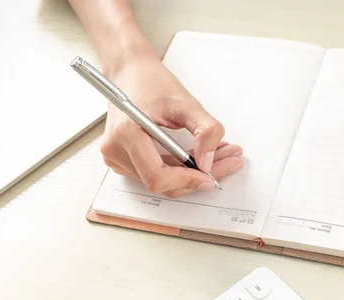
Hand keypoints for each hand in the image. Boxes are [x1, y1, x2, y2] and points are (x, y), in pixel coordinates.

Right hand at [100, 54, 242, 197]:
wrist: (130, 72)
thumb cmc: (152, 82)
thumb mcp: (186, 102)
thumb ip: (204, 131)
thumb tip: (207, 163)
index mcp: (126, 134)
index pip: (157, 176)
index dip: (186, 180)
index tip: (210, 176)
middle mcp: (115, 151)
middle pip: (161, 183)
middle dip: (196, 177)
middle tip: (227, 162)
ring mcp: (116, 158)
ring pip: (161, 182)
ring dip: (191, 174)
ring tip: (219, 156)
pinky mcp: (123, 160)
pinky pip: (155, 175)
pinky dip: (179, 170)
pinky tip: (198, 156)